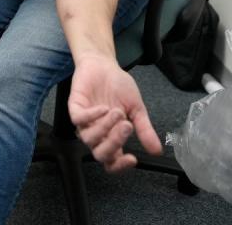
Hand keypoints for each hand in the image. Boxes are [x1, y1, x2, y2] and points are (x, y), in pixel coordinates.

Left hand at [68, 53, 161, 172]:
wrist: (104, 65)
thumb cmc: (119, 86)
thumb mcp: (137, 108)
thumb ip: (144, 129)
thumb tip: (157, 150)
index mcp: (112, 137)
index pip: (112, 161)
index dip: (120, 165)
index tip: (133, 159)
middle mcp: (97, 134)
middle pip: (100, 154)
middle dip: (114, 143)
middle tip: (127, 127)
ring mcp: (85, 122)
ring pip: (89, 139)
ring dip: (106, 127)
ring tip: (118, 111)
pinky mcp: (75, 108)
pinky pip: (79, 120)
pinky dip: (92, 116)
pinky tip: (104, 108)